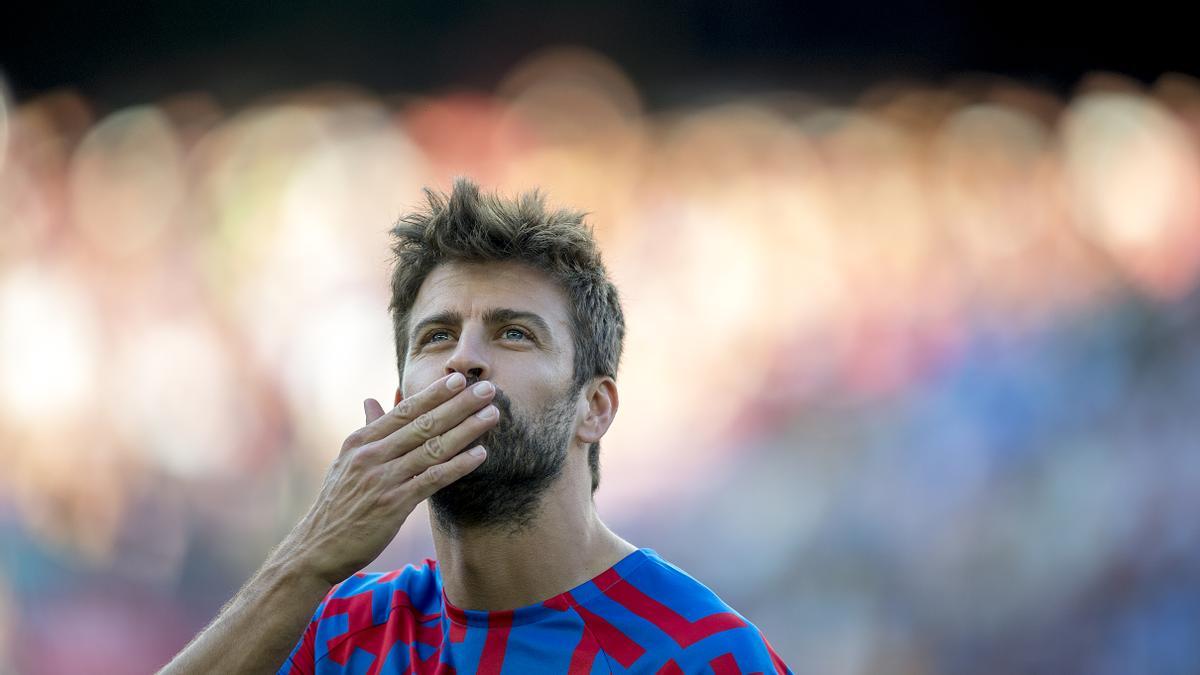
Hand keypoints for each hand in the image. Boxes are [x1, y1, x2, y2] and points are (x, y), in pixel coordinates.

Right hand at [278, 372, 497, 585]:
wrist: (317, 547)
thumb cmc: (337, 503)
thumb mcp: (346, 461)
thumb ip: (367, 430)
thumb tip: (371, 400)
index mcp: (361, 441)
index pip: (404, 410)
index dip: (434, 394)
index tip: (459, 379)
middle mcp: (372, 455)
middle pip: (423, 423)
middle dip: (458, 404)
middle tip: (487, 388)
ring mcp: (382, 479)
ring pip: (432, 448)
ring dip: (466, 430)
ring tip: (492, 415)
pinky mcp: (393, 504)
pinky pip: (432, 479)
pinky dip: (458, 465)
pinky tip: (480, 455)